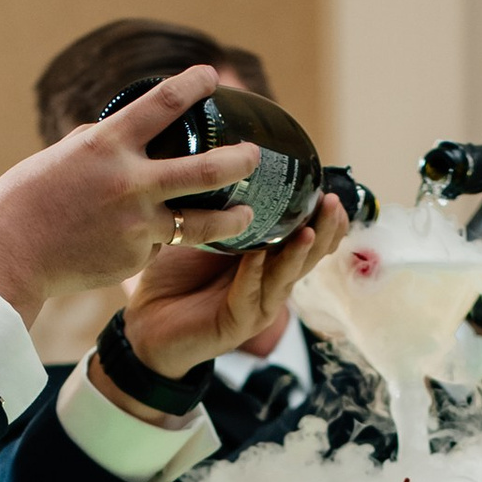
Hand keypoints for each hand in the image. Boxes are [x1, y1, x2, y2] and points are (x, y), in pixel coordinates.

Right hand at [0, 68, 260, 323]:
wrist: (8, 255)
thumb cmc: (25, 201)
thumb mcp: (61, 157)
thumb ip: (98, 144)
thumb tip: (119, 132)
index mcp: (107, 146)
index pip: (163, 103)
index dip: (194, 83)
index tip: (212, 75)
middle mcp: (130, 183)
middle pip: (207, 169)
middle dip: (239, 160)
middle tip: (254, 155)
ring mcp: (137, 224)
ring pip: (203, 221)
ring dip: (232, 217)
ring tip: (247, 213)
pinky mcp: (135, 257)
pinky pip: (160, 244)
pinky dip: (159, 240)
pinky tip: (150, 240)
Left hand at [109, 194, 350, 400]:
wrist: (148, 322)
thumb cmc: (177, 275)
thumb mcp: (205, 232)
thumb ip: (223, 207)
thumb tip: (227, 156)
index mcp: (269, 260)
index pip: (307, 239)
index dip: (325, 221)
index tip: (333, 193)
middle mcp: (271, 283)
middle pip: (307, 257)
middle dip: (323, 230)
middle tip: (333, 203)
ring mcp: (258, 305)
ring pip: (286, 278)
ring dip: (297, 254)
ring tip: (308, 231)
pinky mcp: (237, 324)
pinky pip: (249, 295)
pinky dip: (254, 275)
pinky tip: (259, 257)